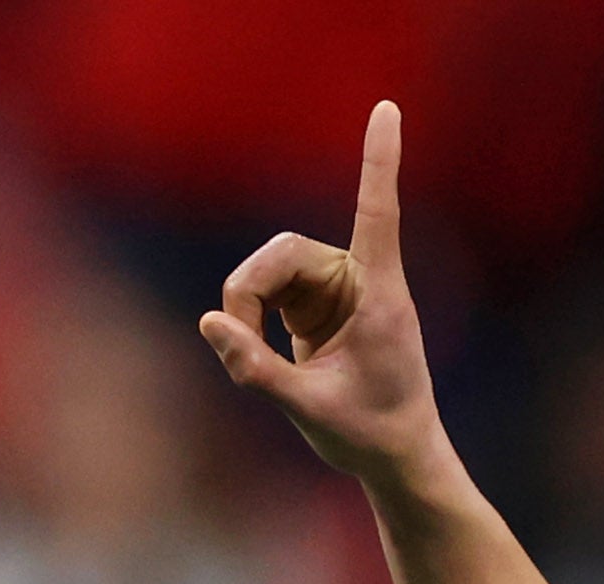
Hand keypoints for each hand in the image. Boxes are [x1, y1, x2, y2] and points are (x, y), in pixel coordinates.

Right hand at [202, 102, 453, 497]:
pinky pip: (264, 291)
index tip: (388, 108)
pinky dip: (248, 319)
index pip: (377, 212)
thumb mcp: (310, 409)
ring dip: (245, 307)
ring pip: (267, 270)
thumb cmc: (369, 434)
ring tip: (252, 360)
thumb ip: (256, 369)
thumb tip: (209, 322)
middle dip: (247, 291)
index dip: (379, 160)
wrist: (394, 456)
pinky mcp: (315, 303)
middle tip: (236, 342)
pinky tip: (253, 352)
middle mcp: (359, 279)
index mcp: (379, 294)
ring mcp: (335, 289)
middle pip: (283, 253)